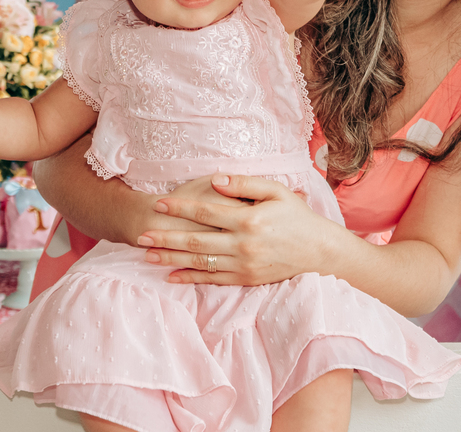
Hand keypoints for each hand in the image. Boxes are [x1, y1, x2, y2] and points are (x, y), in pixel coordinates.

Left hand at [138, 174, 340, 285]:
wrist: (320, 253)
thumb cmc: (298, 217)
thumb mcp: (276, 192)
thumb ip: (245, 184)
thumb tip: (216, 180)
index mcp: (249, 219)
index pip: (205, 212)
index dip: (179, 207)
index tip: (158, 203)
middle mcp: (243, 244)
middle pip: (195, 240)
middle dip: (165, 237)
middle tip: (140, 234)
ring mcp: (243, 265)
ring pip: (199, 262)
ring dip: (171, 258)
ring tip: (147, 254)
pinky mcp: (245, 279)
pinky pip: (212, 280)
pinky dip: (190, 278)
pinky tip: (171, 275)